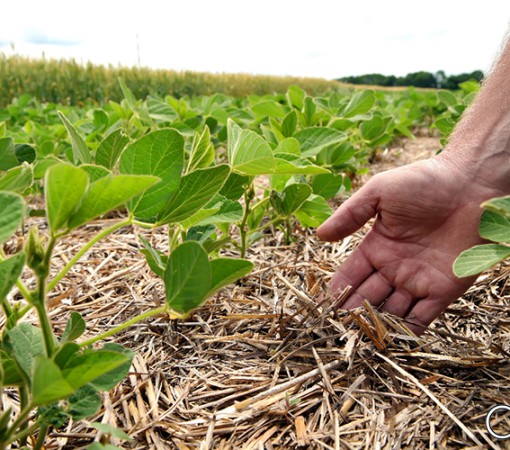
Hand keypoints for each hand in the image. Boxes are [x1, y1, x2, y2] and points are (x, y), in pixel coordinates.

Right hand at [317, 156, 499, 334]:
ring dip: (377, 325)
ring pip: (392, 311)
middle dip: (354, 313)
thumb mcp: (378, 192)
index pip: (351, 275)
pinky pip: (422, 317)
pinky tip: (391, 342)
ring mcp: (418, 281)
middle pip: (368, 297)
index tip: (325, 307)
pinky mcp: (444, 290)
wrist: (471, 184)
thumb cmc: (423, 182)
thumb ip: (350, 214)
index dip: (339, 291)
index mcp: (377, 247)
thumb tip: (319, 235)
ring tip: (360, 340)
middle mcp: (394, 268)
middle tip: (339, 330)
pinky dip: (407, 331)